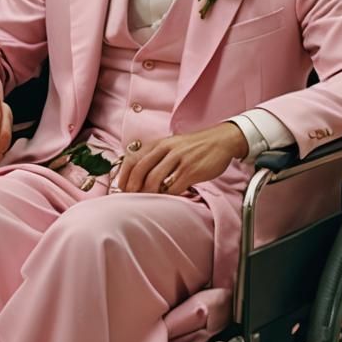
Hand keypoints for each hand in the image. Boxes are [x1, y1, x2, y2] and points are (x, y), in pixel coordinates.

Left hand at [117, 123, 247, 195]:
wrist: (220, 140)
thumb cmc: (193, 147)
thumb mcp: (171, 145)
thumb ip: (155, 156)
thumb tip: (137, 176)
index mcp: (159, 143)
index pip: (132, 158)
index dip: (123, 175)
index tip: (121, 188)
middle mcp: (166, 149)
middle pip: (140, 170)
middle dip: (132, 188)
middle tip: (131, 199)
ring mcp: (178, 159)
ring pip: (154, 180)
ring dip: (148, 194)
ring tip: (148, 201)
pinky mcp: (191, 170)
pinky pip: (173, 188)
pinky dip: (167, 196)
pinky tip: (167, 199)